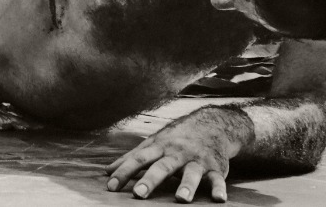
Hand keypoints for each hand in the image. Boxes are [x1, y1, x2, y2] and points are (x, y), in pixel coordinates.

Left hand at [105, 108, 249, 202]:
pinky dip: (219, 189)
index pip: (138, 159)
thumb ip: (131, 158)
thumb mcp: (153, 144)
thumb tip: (106, 171)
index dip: (124, 171)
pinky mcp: (215, 168)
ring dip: (187, 186)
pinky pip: (217, 179)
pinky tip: (219, 199)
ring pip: (192, 173)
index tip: (110, 186)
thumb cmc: (176, 138)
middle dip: (150, 180)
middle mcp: (177, 153)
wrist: (212, 124)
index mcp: (159, 147)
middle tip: (138, 194)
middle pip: (162, 167)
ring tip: (181, 200)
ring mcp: (197, 160)